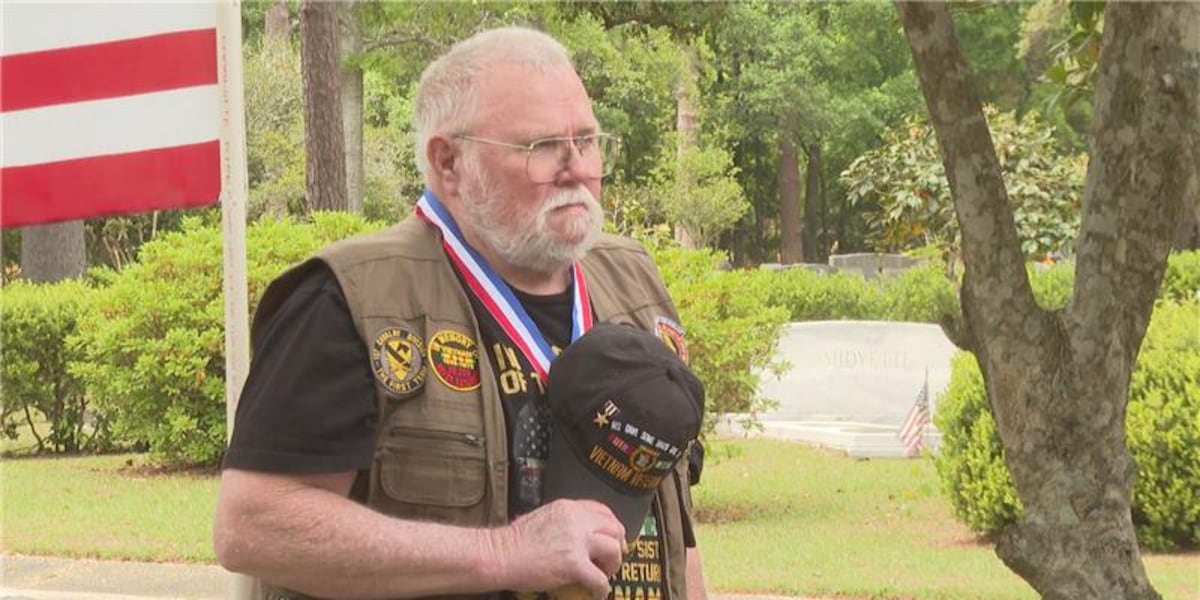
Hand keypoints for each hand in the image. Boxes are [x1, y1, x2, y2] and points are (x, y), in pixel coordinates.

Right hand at [487, 499, 624, 598]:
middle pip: (614, 528)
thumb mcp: (543, 518)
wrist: (500, 556)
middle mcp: (576, 520)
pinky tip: (597, 592)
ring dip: (613, 565)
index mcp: (568, 508)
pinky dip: (602, 588)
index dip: (612, 525)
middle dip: (618, 545)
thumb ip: (565, 522)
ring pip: (613, 550)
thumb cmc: (514, 541)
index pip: (603, 510)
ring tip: (604, 573)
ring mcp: (576, 542)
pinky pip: (600, 578)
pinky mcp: (573, 564)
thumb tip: (580, 535)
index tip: (613, 537)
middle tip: (611, 558)